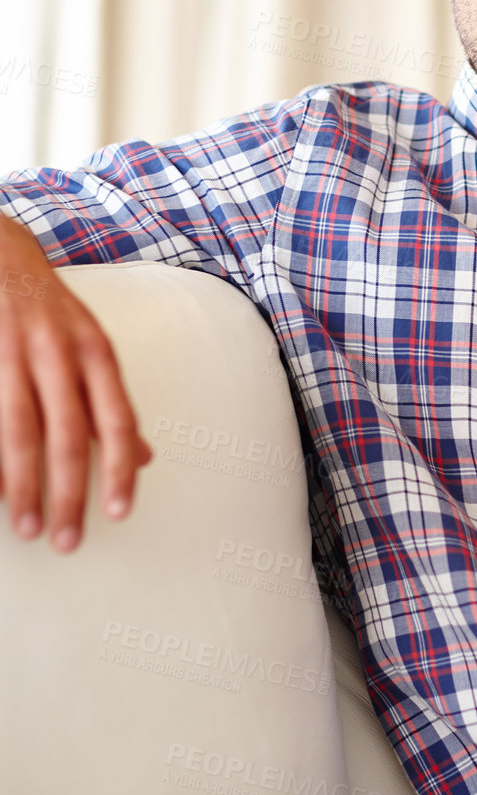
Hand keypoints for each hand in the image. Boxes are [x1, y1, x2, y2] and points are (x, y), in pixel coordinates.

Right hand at [0, 218, 151, 550]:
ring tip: (26, 526)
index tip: (118, 513)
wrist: (0, 256)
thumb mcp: (93, 347)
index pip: (116, 419)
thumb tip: (144, 459)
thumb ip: (112, 404)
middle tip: (66, 539)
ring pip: (18, 430)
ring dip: (21, 486)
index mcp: (95, 351)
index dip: (119, 469)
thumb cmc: (52, 314)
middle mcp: (56, 351)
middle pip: (66, 433)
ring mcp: (11, 354)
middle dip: (67, 492)